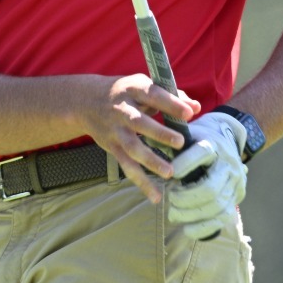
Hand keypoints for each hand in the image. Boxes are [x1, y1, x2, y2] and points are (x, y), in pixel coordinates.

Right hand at [77, 74, 198, 201]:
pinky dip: (141, 182)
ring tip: (169, 173)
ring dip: (150, 161)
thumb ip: (171, 96)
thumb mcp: (143, 86)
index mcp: (133, 90)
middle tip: (180, 142)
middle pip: (139, 122)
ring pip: (132, 147)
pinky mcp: (112, 147)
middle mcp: (122, 110)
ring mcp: (116, 131)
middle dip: (159, 133)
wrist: (86, 102)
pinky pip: (127, 166)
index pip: (153, 95)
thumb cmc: (125, 93)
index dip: (170, 104)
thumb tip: (196, 108)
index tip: (189, 113)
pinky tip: (155, 196)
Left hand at [166, 111, 247, 241]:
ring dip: (191, 214)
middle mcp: (228, 164)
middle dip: (186, 198)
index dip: (184, 165)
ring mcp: (235, 183)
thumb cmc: (197, 140)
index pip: (202, 153)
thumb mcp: (185, 134)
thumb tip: (148, 146)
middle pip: (210, 188)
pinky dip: (205, 227)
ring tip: (173, 214)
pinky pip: (223, 217)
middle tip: (170, 199)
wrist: (225, 141)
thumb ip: (168, 141)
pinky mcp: (236, 197)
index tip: (169, 175)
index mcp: (214, 145)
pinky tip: (187, 230)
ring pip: (216, 205)